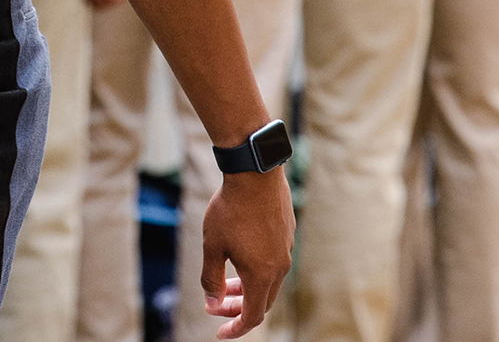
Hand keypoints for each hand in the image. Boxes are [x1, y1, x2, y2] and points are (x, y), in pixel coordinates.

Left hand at [199, 167, 293, 338]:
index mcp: (262, 275)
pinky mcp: (287, 235)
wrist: (255, 173)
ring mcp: (285, 250)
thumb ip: (211, 278)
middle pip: (262, 302)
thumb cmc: (230, 209)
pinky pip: (273, 263)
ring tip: (226, 283)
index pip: (252, 316)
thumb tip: (212, 302)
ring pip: (269, 282)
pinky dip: (257, 270)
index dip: (235, 328)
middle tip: (216, 305)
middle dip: (238, 308)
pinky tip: (239, 257)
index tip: (220, 332)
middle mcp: (279, 267)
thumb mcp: (212, 245)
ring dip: (247, 288)